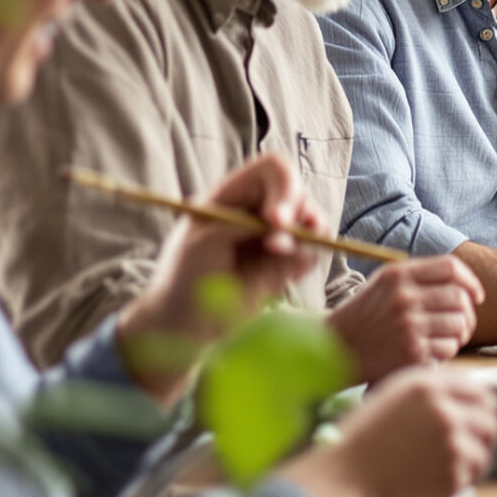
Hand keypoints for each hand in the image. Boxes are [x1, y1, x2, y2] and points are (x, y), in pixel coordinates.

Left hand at [126, 154, 323, 356]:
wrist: (185, 325)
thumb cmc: (183, 278)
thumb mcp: (203, 243)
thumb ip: (241, 225)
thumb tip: (282, 229)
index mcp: (233, 195)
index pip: (273, 170)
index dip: (284, 187)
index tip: (275, 221)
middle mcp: (258, 210)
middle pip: (299, 193)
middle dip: (298, 217)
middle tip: (277, 248)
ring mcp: (274, 237)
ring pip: (313, 222)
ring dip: (307, 238)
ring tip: (281, 259)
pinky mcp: (286, 264)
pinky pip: (313, 253)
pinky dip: (307, 260)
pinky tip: (285, 275)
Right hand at [282, 369, 496, 496]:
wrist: (340, 482)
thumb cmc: (358, 441)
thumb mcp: (389, 398)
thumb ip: (429, 392)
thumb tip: (474, 397)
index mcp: (427, 386)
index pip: (478, 390)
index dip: (480, 405)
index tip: (476, 416)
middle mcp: (445, 411)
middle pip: (490, 419)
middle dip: (483, 433)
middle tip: (468, 445)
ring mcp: (452, 444)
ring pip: (484, 450)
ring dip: (471, 459)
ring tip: (444, 467)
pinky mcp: (453, 475)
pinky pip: (471, 477)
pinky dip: (458, 481)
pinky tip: (433, 481)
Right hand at [329, 257, 484, 382]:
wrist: (335, 349)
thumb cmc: (364, 317)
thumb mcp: (382, 284)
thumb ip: (418, 278)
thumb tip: (464, 284)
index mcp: (398, 275)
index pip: (450, 267)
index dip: (470, 281)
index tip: (476, 295)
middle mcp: (405, 297)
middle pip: (460, 298)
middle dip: (468, 312)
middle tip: (462, 323)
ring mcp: (409, 325)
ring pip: (459, 324)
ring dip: (460, 334)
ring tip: (447, 338)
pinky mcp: (412, 352)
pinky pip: (449, 348)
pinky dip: (447, 351)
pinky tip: (432, 351)